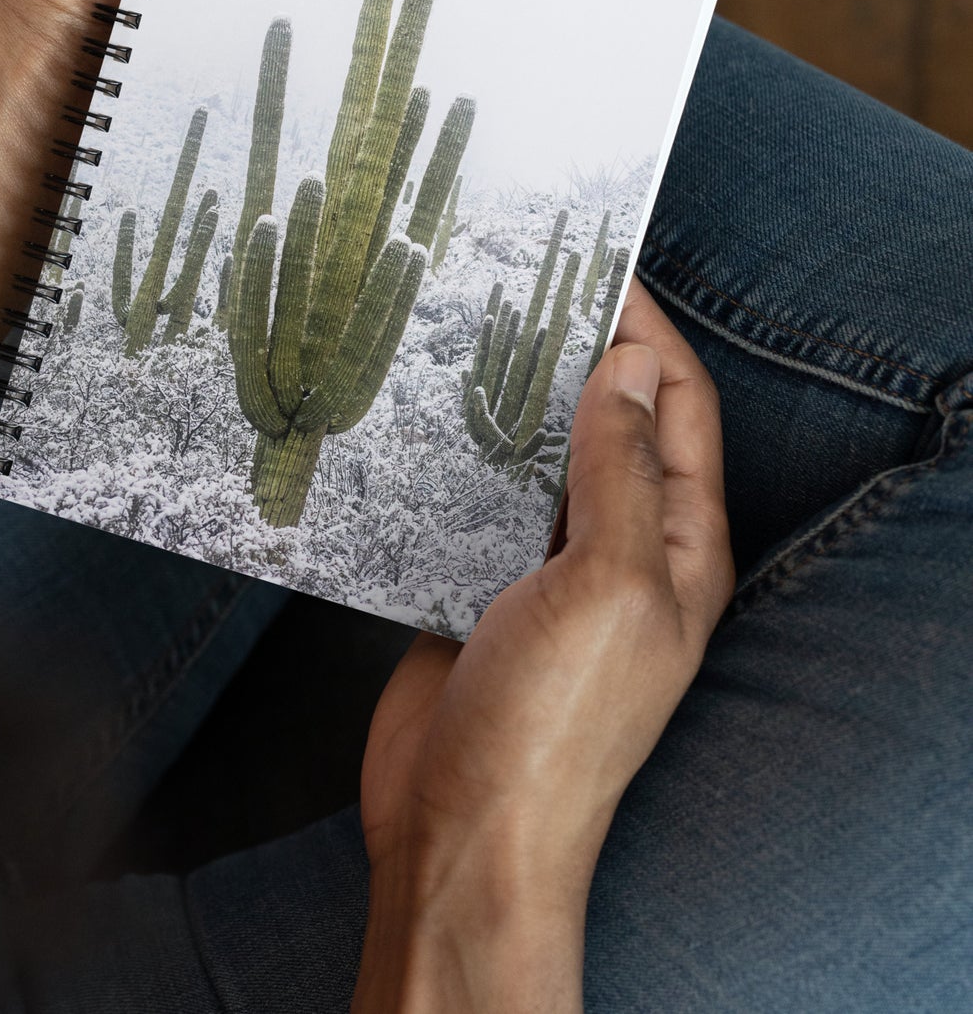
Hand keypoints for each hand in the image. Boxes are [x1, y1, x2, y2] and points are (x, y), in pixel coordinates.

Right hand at [354, 279, 733, 1011]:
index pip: (678, 408)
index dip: (647, 333)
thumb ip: (620, 473)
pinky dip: (460, 452)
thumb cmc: (551, 726)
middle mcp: (621, 550)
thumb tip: (632, 366)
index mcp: (678, 547)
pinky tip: (421, 415)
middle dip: (576, 352)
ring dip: (512, 397)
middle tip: (518, 283)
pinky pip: (477, 498)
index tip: (596, 266)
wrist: (462, 832)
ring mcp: (546, 569)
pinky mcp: (477, 584)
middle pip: (610, 423)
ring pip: (538, 456)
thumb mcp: (607, 586)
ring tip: (463, 329)